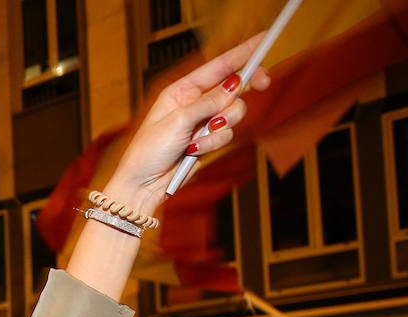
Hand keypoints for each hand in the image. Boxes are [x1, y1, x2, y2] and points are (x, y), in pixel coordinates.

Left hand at [105, 33, 271, 210]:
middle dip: (244, 88)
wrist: (143, 185)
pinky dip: (213, 144)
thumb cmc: (148, 151)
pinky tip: (194, 151)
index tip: (263, 40)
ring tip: (198, 138)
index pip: (217, 66)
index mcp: (182, 90)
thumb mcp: (177, 121)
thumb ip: (208, 102)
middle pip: (233, 87)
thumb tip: (235, 85)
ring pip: (234, 113)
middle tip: (262, 83)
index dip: (242, 53)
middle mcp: (195, 103)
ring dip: (221, 125)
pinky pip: (226, 135)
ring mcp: (203, 123)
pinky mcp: (209, 141)